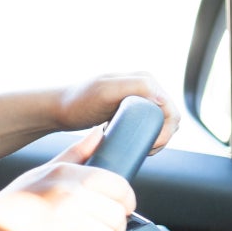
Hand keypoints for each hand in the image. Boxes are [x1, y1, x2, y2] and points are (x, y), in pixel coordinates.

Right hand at [0, 131, 137, 230]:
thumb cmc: (11, 204)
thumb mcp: (41, 172)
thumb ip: (75, 154)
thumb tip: (100, 134)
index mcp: (66, 174)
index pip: (120, 187)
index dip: (125, 203)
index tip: (117, 211)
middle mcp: (67, 194)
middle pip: (118, 217)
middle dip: (114, 229)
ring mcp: (61, 222)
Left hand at [55, 73, 179, 153]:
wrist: (60, 110)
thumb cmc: (78, 102)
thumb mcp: (106, 92)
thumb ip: (137, 87)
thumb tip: (163, 97)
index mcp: (145, 79)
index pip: (171, 110)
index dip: (166, 131)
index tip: (150, 147)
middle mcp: (145, 85)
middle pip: (169, 118)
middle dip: (162, 137)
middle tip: (144, 151)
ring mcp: (139, 97)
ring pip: (162, 123)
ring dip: (155, 138)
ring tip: (138, 148)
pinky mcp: (132, 108)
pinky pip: (150, 124)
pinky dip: (147, 137)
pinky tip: (134, 143)